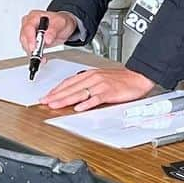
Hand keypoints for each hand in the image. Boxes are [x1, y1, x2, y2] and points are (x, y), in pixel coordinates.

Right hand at [19, 10, 77, 55]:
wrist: (64, 27)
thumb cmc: (61, 22)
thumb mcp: (61, 23)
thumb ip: (53, 30)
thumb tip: (47, 39)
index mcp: (34, 16)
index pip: (28, 27)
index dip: (30, 39)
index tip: (34, 47)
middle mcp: (29, 24)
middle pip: (24, 37)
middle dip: (31, 47)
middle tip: (38, 54)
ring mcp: (28, 33)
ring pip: (25, 45)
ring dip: (33, 53)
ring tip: (42, 57)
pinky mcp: (30, 41)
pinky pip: (29, 49)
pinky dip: (35, 54)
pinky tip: (41, 57)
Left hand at [40, 67, 154, 111]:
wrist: (139, 77)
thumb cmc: (122, 79)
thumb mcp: (102, 78)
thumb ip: (88, 84)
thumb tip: (75, 93)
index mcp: (91, 74)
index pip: (69, 82)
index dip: (56, 89)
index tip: (47, 96)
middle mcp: (94, 78)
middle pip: (71, 88)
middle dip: (56, 95)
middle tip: (44, 102)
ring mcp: (101, 85)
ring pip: (80, 92)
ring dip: (66, 99)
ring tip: (55, 105)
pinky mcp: (109, 92)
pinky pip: (96, 98)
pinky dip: (87, 103)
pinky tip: (79, 108)